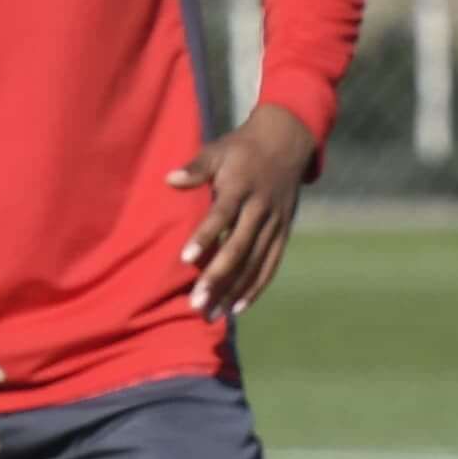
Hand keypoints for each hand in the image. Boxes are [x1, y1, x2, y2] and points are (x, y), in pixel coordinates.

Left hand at [171, 101, 320, 320]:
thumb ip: (196, 168)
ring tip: (212, 314)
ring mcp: (275, 224)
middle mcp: (261, 209)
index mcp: (242, 187)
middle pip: (239, 248)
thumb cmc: (242, 150)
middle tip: (196, 303)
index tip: (186, 260)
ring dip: (234, 290)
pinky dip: (256, 287)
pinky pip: (271, 265)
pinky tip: (238, 307)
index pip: (222, 215)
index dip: (205, 237)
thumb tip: (170, 179)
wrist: (287, 144)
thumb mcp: (218, 150)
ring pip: (255, 263)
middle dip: (217, 278)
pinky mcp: (283, 233)